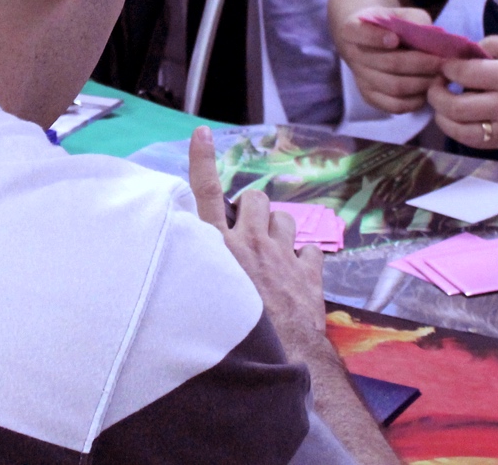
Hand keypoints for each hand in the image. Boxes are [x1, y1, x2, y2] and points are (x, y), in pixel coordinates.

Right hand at [188, 128, 334, 366]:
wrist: (276, 363)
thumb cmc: (229, 339)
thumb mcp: (200, 298)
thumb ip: (197, 270)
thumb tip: (187, 261)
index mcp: (218, 247)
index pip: (207, 193)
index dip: (203, 160)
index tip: (202, 134)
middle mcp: (250, 244)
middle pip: (254, 199)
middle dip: (251, 207)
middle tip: (245, 232)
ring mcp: (283, 257)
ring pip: (284, 219)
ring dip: (277, 229)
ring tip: (270, 252)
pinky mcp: (308, 275)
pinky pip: (310, 250)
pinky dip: (304, 257)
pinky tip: (296, 272)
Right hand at [332, 7, 447, 112]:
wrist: (373, 42)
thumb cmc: (391, 25)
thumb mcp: (400, 13)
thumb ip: (413, 20)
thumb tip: (430, 36)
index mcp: (352, 29)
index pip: (358, 33)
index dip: (375, 38)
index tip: (395, 39)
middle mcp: (353, 56)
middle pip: (387, 63)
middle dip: (420, 64)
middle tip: (442, 62)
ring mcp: (360, 79)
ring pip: (394, 87)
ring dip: (422, 83)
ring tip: (441, 76)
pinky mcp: (371, 98)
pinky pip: (395, 105)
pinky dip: (416, 100)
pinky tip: (429, 90)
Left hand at [428, 34, 497, 153]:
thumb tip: (472, 49)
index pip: (463, 72)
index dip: (446, 66)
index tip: (445, 62)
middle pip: (453, 104)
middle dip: (436, 92)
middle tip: (436, 83)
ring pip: (459, 130)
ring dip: (442, 117)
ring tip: (443, 103)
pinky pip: (476, 143)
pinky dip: (460, 131)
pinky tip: (460, 119)